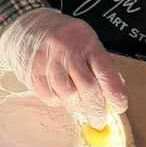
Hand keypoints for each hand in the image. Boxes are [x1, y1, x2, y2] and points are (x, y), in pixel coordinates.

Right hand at [0, 9, 126, 128]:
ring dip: (76, 105)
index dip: (114, 93)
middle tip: (99, 120)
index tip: (119, 107)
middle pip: (87, 87)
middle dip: (96, 109)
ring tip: (78, 105)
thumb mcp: (86, 40)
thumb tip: (114, 92)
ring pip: (68, 95)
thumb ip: (101, 64)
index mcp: (86, 41)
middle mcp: (66, 50)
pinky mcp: (32, 73)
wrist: (26, 26)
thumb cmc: (62, 36)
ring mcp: (48, 61)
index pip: (105, 71)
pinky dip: (58, 101)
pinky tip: (59, 94)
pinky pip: (49, 97)